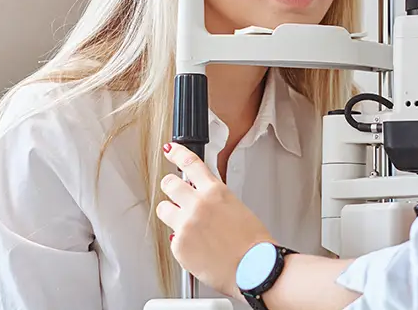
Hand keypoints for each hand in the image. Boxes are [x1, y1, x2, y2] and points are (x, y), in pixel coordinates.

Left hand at [157, 142, 274, 298]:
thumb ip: (214, 199)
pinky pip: (172, 238)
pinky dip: (181, 242)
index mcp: (215, 191)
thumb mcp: (235, 207)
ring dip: (170, 213)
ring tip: (184, 224)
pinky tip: (197, 247)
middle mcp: (198, 205)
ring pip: (163, 209)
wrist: (254, 268)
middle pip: (169, 183)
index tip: (170, 150)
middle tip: (174, 192)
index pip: (190, 163)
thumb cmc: (252, 242)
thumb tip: (201, 197)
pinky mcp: (179, 246)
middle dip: (170, 186)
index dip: (177, 153)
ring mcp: (185, 225)